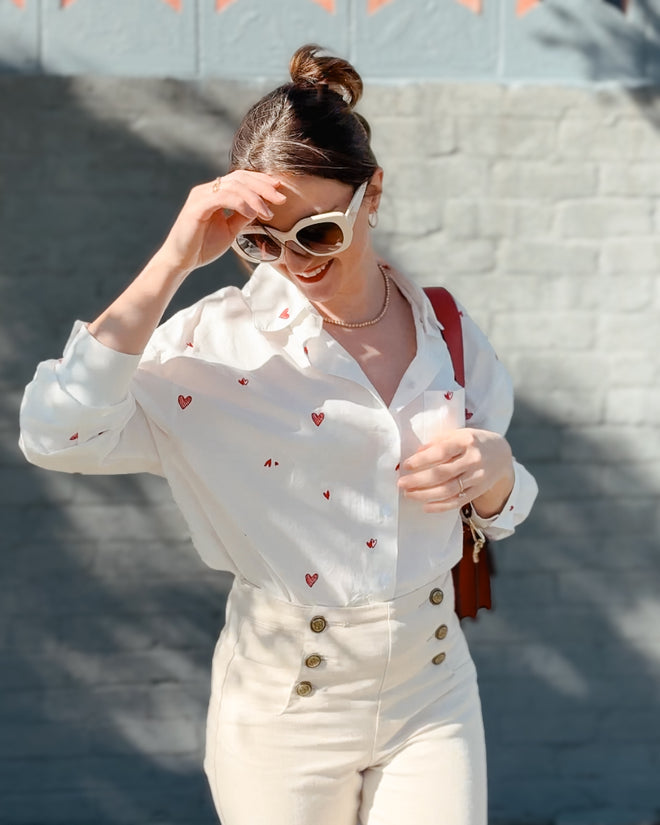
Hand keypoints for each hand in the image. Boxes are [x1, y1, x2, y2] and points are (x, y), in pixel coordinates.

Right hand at [154, 170, 285, 274]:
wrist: (182, 261)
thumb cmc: (203, 246)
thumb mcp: (230, 230)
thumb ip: (243, 217)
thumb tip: (262, 208)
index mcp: (215, 193)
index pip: (241, 178)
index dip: (261, 181)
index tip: (280, 189)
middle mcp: (207, 190)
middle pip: (240, 178)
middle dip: (263, 186)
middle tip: (281, 198)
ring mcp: (201, 196)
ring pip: (233, 186)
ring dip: (255, 198)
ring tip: (268, 212)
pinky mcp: (196, 207)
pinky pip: (222, 198)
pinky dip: (241, 204)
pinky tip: (252, 214)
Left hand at [398, 428, 514, 515]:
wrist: (501, 454)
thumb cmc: (473, 442)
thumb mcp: (458, 434)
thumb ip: (438, 442)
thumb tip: (416, 453)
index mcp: (466, 441)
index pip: (441, 452)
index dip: (422, 460)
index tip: (406, 466)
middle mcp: (473, 459)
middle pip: (443, 473)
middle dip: (419, 480)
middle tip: (401, 484)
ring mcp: (477, 477)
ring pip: (449, 490)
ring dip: (425, 494)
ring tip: (409, 494)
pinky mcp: (478, 490)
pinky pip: (458, 501)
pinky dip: (441, 506)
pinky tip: (425, 506)